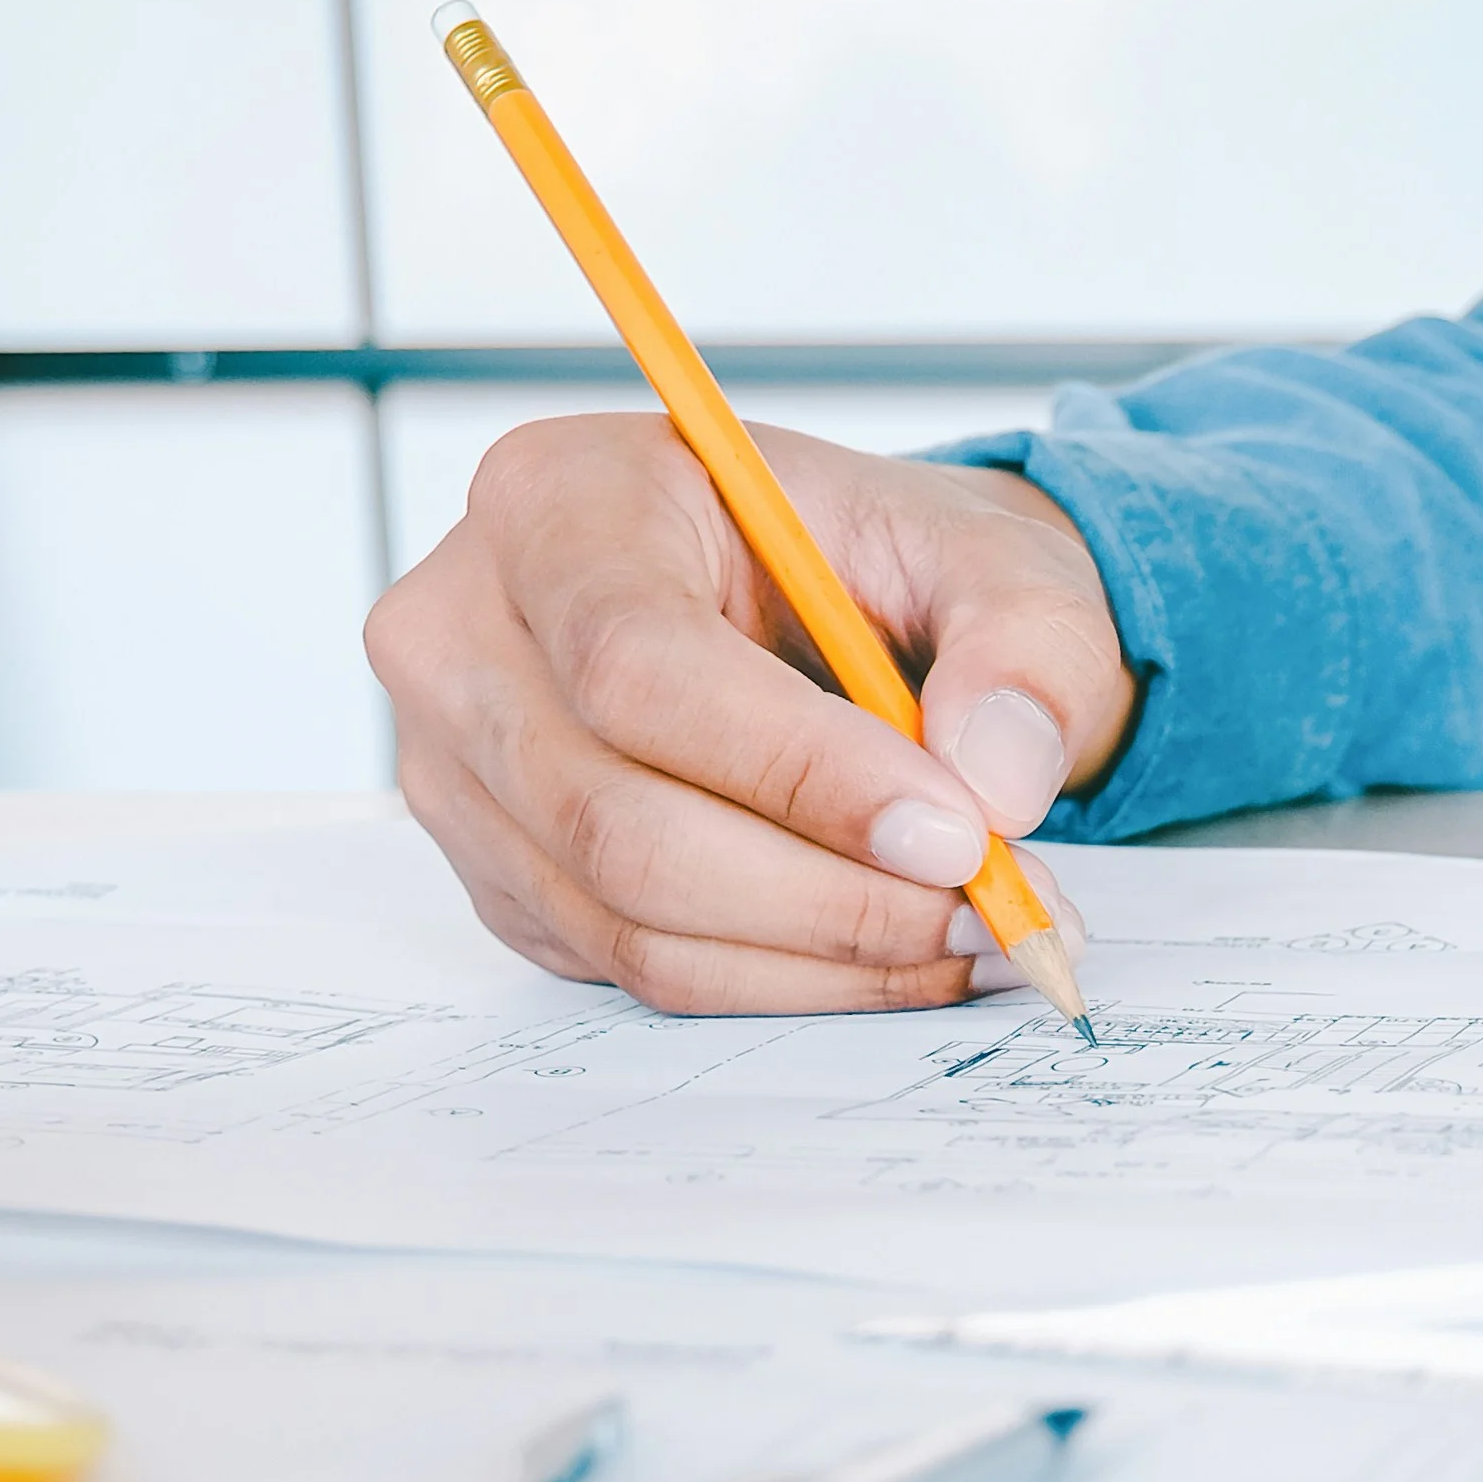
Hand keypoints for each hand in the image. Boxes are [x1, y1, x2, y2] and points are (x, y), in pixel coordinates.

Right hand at [363, 411, 1136, 1014]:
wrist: (825, 616)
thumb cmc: (880, 572)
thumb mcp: (992, 562)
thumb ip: (1025, 648)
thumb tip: (997, 780)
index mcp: (554, 500)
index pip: (637, 664)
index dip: (798, 772)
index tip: (956, 834)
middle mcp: (461, 632)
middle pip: (616, 818)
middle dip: (829, 894)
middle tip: (990, 907)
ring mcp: (457, 768)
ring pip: (628, 920)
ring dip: (821, 957)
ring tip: (970, 933)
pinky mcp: (498, 874)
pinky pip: (630, 969)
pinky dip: (782, 981)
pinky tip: (888, 948)